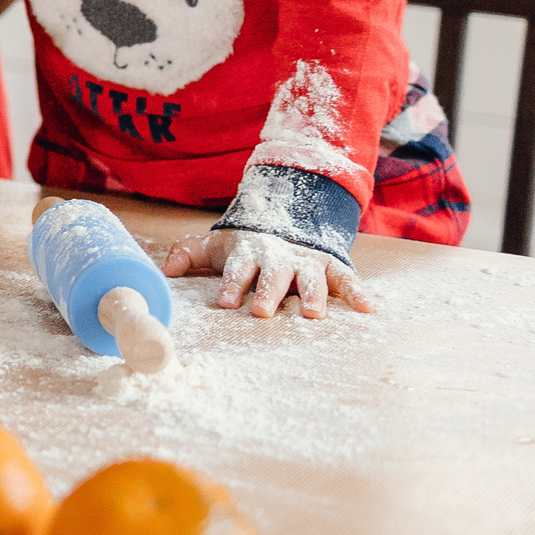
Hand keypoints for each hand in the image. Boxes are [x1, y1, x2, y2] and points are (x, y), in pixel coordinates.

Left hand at [161, 228, 377, 318]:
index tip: (224, 301)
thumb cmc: (245, 245)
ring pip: (309, 275)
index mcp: (249, 251)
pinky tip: (368, 308)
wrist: (284, 220)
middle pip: (272, 273)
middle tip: (260, 311)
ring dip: (311, 293)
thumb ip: (189, 252)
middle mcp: (278, 255)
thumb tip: (165, 271)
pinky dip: (357, 291)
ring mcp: (305, 259)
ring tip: (311, 315)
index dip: (231, 282)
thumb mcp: (216, 245)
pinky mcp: (329, 264)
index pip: (237, 266)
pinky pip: (346, 277)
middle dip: (267, 291)